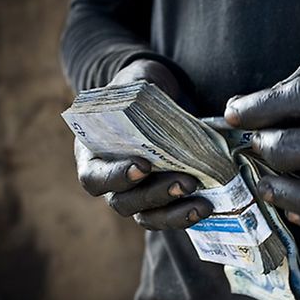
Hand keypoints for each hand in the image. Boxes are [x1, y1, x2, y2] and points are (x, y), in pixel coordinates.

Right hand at [74, 59, 213, 229]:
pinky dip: (186, 214)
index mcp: (92, 155)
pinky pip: (168, 216)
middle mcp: (111, 181)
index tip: (142, 166)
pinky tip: (207, 206)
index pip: (94, 177)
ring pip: (147, 216)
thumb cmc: (138, 91)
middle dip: (155, 195)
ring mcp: (135, 194)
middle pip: (124, 202)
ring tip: (202, 203)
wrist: (160, 99)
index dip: (115, 177)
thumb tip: (137, 95)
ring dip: (174, 213)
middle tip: (186, 182)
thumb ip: (131, 90)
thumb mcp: (132, 83)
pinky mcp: (160, 200)